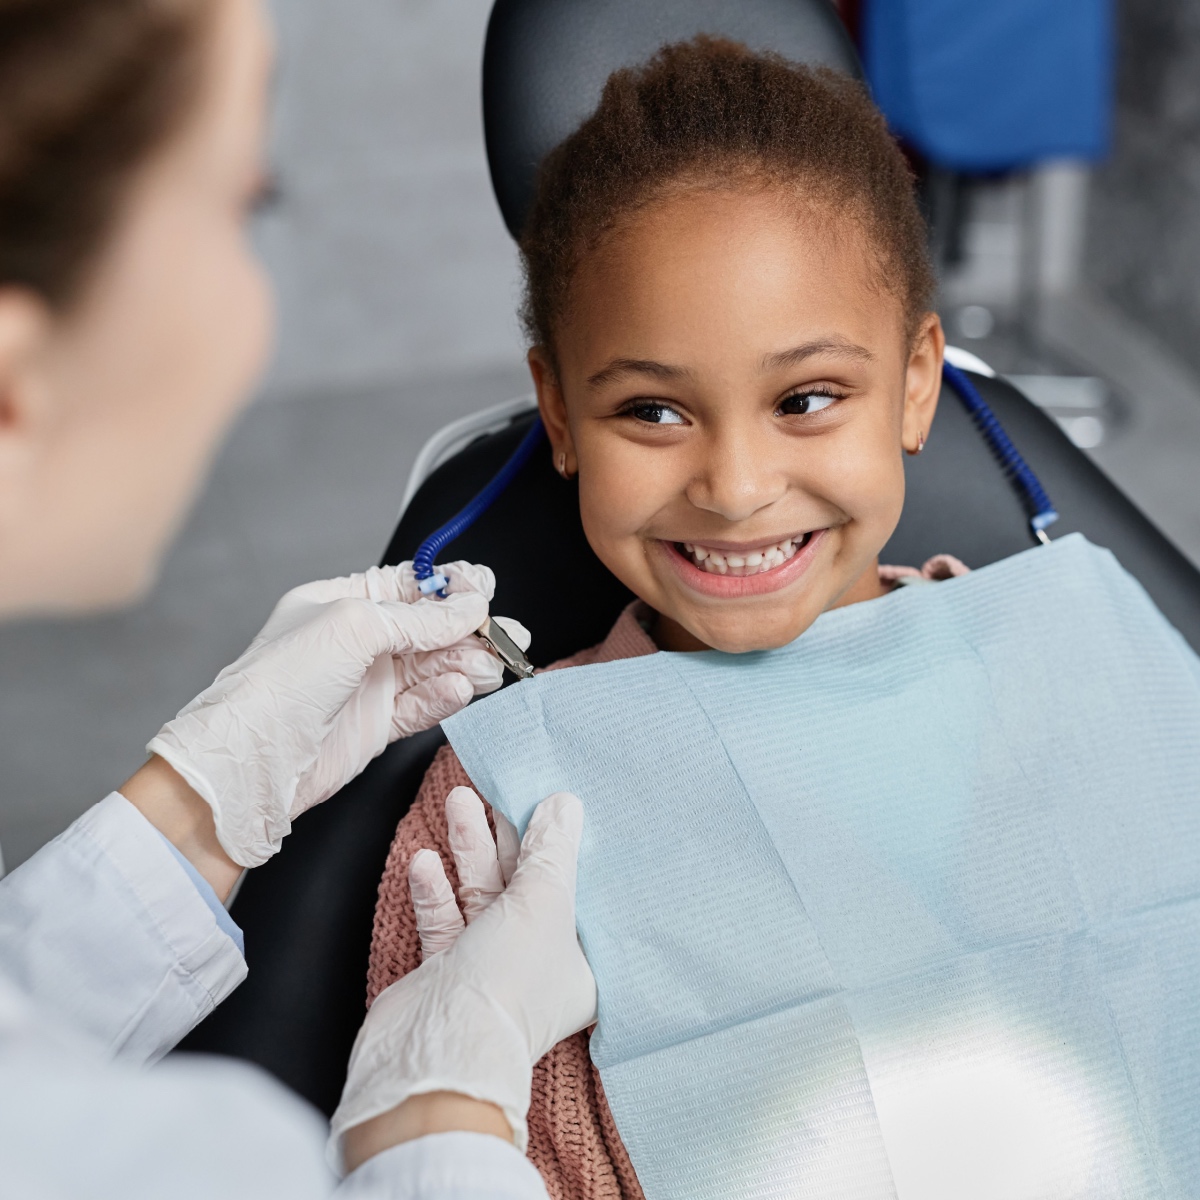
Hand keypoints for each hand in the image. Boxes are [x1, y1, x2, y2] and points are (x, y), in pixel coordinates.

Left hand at [146, 562, 529, 866]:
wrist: (254, 761)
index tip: (483, 592)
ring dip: (467, 664)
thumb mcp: (355, 626)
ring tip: (493, 666)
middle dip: (471, 629)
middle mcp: (356, 642)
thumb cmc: (278, 683)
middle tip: (507, 634)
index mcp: (341, 603)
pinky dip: (446, 697)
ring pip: (433, 667)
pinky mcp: (376, 724)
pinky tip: (462, 689)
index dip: (450, 589)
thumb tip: (468, 607)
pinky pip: (423, 705)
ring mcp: (367, 684)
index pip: (410, 587)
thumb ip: (419, 618)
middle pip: (430, 628)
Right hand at [330, 792, 596, 1170]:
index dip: (568, 847)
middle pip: (527, 887)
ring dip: (470, 849)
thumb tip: (565, 805)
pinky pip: (445, 918)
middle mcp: (539, 965)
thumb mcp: (545, 901)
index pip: (580, 892)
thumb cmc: (509, 978)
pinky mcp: (447, 971)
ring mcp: (490, 967)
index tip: (556, 803)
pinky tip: (425, 860)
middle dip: (509, 837)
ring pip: (483, 894)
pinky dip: (437, 888)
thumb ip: (552, 849)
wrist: (436, 1047)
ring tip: (460, 800)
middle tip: (495, 789)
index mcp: (583, 961)